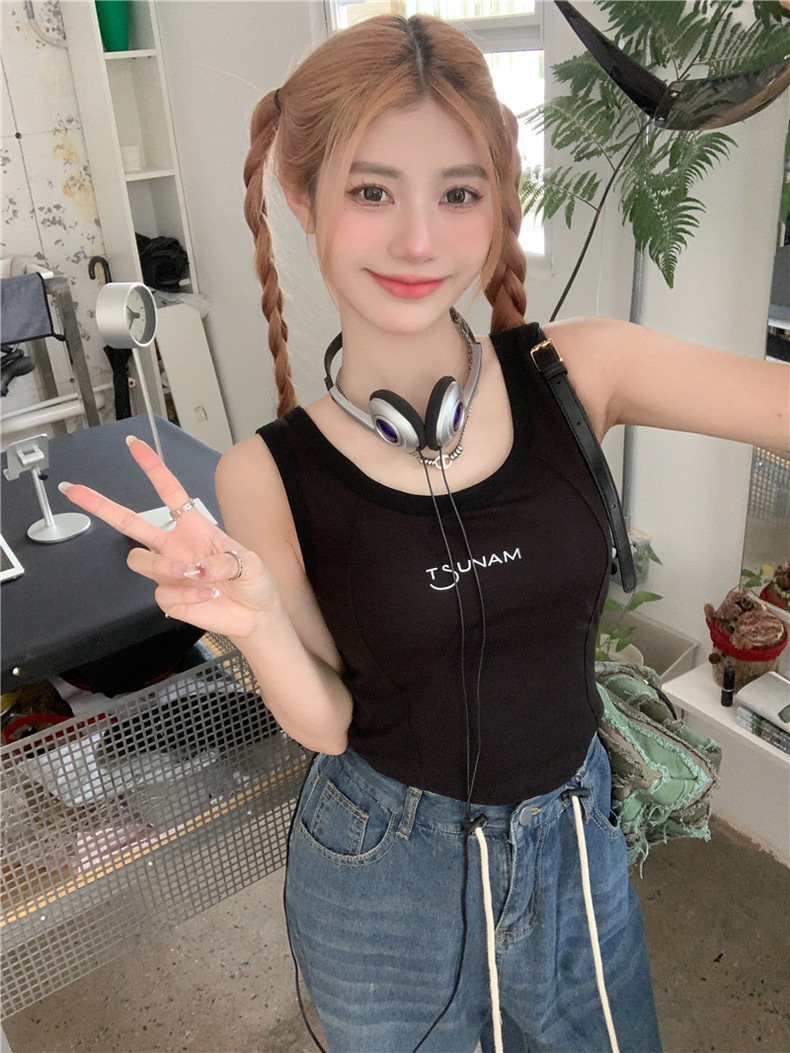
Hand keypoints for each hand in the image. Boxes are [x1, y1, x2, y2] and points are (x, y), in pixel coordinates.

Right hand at [59, 436, 277, 640]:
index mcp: (194, 527)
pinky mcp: (169, 597)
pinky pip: (163, 593)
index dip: (152, 467)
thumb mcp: (250, 562)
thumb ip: (226, 560)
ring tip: (192, 574)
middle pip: (130, 522)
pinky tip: (207, 596)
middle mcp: (175, 547)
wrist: (256, 615)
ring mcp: (169, 573)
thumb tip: (198, 567)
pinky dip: (188, 595)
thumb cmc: (254, 581)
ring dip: (163, 566)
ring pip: (139, 560)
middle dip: (100, 505)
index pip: (169, 491)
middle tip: (73, 489)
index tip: (133, 445)